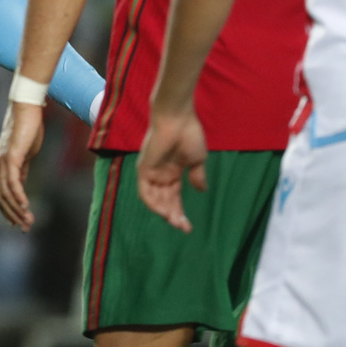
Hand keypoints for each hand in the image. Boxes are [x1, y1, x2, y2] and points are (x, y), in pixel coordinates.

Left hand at [0, 98, 47, 230]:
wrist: (26, 109)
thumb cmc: (27, 129)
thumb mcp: (24, 155)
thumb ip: (21, 169)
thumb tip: (20, 184)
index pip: (0, 193)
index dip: (7, 210)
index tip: (17, 224)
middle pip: (0, 197)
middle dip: (12, 215)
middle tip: (25, 228)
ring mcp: (3, 161)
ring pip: (6, 192)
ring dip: (17, 209)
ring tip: (28, 221)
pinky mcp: (12, 156)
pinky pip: (13, 180)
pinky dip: (19, 195)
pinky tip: (26, 206)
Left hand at [136, 105, 207, 231]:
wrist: (178, 118)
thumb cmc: (189, 134)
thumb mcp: (197, 159)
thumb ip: (197, 175)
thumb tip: (201, 191)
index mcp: (172, 172)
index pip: (173, 197)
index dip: (179, 212)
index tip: (188, 227)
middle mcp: (159, 174)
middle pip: (164, 201)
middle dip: (173, 216)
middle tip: (184, 228)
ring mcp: (151, 171)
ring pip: (154, 200)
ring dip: (164, 213)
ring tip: (176, 222)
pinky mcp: (143, 168)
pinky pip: (145, 192)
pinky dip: (153, 204)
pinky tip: (164, 213)